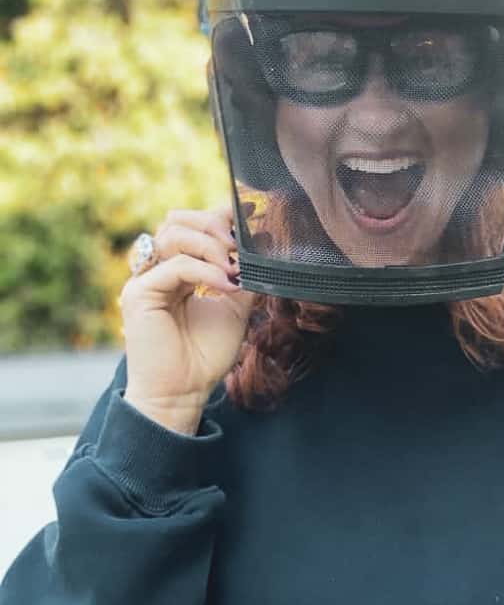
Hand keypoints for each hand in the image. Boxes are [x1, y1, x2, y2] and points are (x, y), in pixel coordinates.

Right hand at [120, 203, 254, 430]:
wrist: (184, 393)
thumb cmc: (205, 355)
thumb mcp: (235, 305)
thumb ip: (243, 273)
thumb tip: (263, 241)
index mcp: (177, 269)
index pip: (192, 226)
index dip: (218, 215)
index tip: (249, 211)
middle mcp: (157, 269)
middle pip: (178, 221)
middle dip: (213, 225)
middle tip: (239, 244)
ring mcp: (145, 279)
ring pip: (173, 235)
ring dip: (210, 245)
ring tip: (233, 268)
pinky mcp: (139, 293)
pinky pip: (175, 266)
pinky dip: (205, 270)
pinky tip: (226, 284)